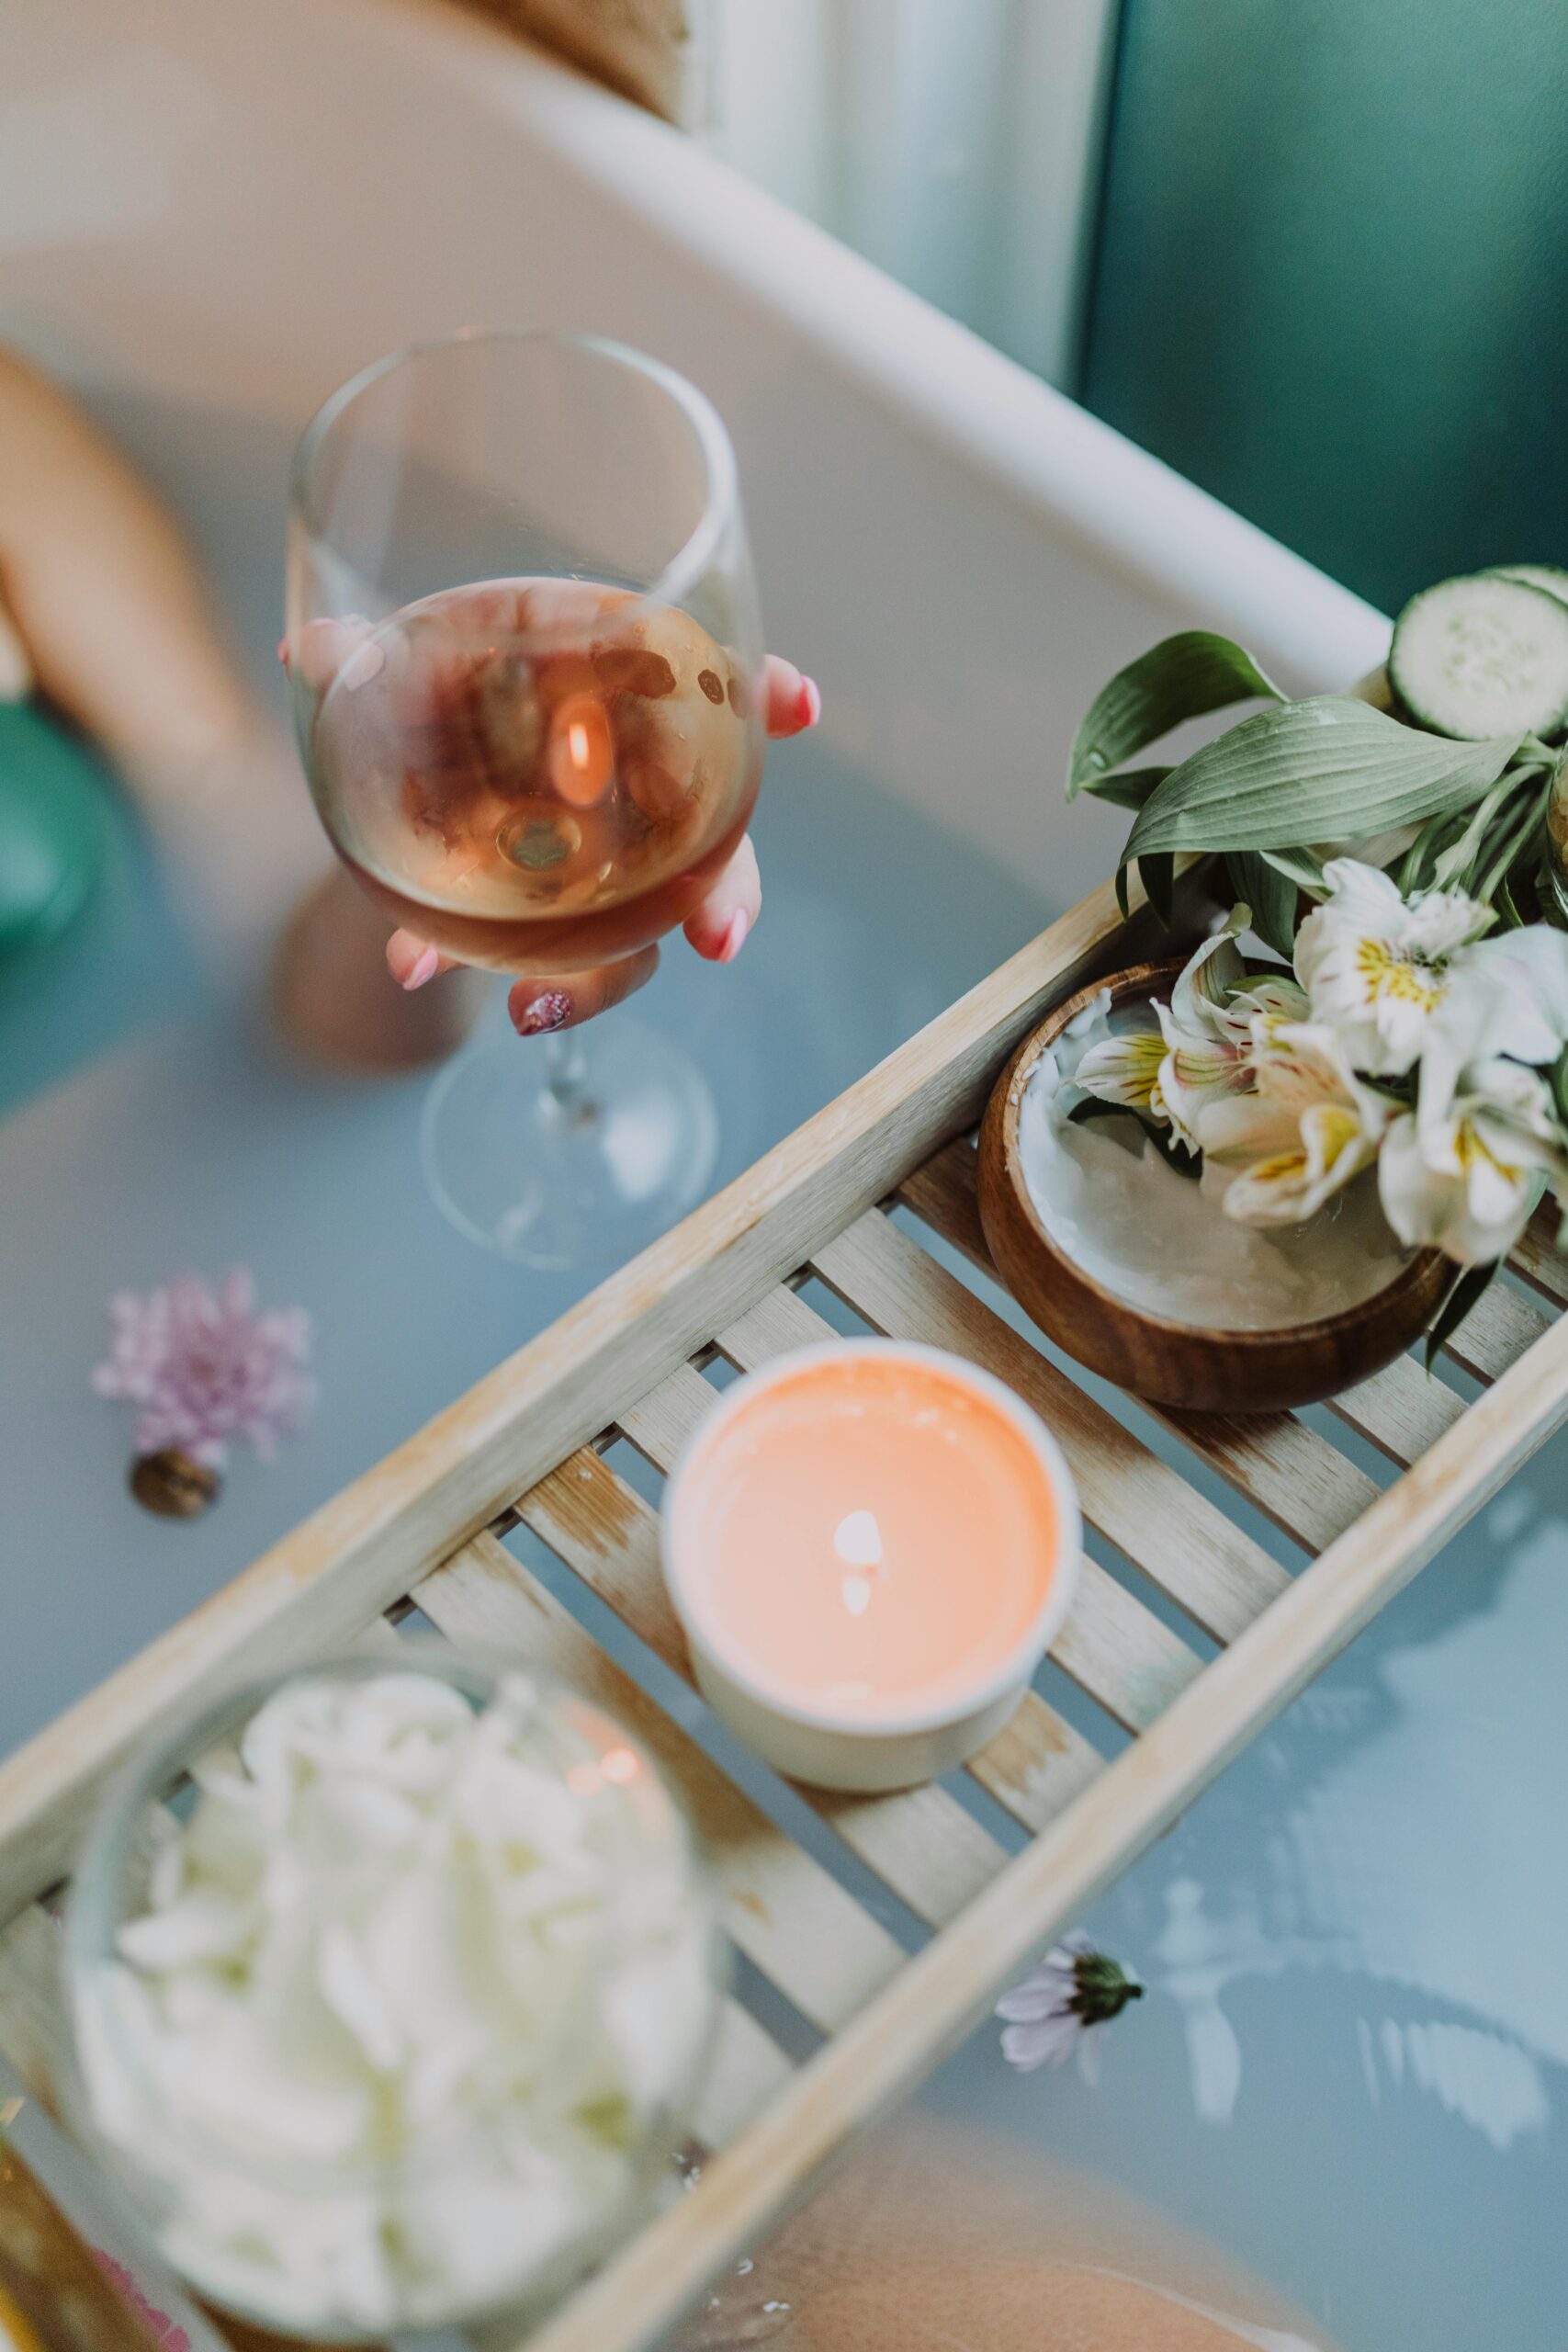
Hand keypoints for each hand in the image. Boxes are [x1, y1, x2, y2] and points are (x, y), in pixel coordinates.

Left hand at [378, 649, 819, 1033]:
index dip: (763, 695)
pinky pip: (571, 971)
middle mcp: (647, 787)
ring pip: (650, 931)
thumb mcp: (404, 687)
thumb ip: (368, 668)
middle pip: (719, 841)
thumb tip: (310, 654)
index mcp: (625, 698)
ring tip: (533, 1007)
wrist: (410, 803)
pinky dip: (526, 988)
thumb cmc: (445, 715)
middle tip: (718, 936)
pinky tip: (454, 985)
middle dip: (728, 891)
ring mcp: (621, 871)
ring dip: (601, 979)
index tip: (799, 704)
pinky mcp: (574, 935)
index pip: (716, 688)